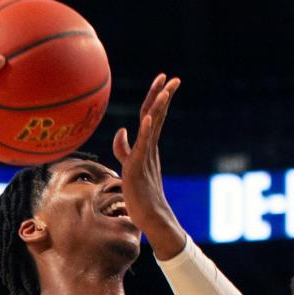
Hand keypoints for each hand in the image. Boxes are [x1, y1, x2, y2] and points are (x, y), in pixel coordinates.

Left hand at [112, 74, 184, 258]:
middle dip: (163, 94)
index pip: (153, 115)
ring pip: (153, 126)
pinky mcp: (139, 167)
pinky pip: (144, 145)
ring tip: (167, 88)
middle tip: (172, 77)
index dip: (156, 97)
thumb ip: (124, 148)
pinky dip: (147, 130)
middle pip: (156, 115)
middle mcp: (150, 148)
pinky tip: (150, 117)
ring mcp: (146, 156)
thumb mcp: (128, 165)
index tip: (164, 81)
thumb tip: (121, 130)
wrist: (151, 217)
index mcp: (148, 146)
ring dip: (159, 106)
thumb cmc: (140, 194)